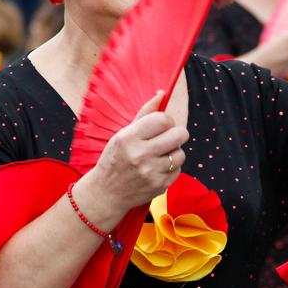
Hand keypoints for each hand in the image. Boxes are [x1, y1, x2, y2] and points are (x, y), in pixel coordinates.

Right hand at [79, 91, 187, 217]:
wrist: (106, 193)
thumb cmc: (114, 159)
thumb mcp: (122, 134)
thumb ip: (144, 114)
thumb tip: (161, 94)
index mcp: (129, 138)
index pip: (163, 119)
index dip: (167, 120)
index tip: (162, 125)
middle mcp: (140, 155)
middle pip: (179, 135)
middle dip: (177, 134)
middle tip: (168, 138)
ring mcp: (151, 172)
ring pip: (181, 154)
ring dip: (174, 152)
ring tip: (160, 155)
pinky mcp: (159, 186)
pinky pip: (178, 170)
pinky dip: (171, 168)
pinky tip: (158, 168)